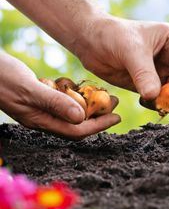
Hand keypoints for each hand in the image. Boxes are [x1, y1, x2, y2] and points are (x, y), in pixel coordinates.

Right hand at [0, 51, 119, 138]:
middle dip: (98, 115)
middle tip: (115, 102)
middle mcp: (42, 118)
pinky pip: (61, 101)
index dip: (99, 126)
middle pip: (77, 123)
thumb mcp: (29, 89)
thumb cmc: (0, 77)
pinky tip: (80, 86)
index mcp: (40, 121)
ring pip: (70, 111)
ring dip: (88, 104)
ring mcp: (39, 108)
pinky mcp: (37, 97)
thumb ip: (54, 103)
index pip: (76, 131)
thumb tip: (81, 118)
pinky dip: (73, 95)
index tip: (117, 117)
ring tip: (103, 93)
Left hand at [75, 16, 168, 112]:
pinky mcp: (148, 84)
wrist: (89, 41)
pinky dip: (156, 104)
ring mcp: (160, 71)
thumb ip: (144, 74)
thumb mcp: (130, 51)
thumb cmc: (112, 35)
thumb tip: (154, 97)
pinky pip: (158, 97)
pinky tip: (148, 104)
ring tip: (165, 110)